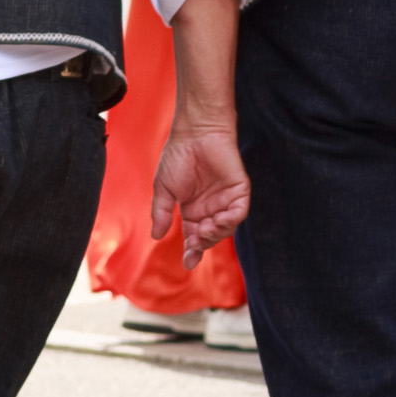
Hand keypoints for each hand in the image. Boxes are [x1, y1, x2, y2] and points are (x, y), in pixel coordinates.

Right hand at [150, 122, 250, 262]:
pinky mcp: (239, 191)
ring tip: (203, 229)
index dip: (193, 251)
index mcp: (193, 211)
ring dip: (215, 234)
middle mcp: (210, 209)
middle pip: (211, 236)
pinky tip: (217, 220)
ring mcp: (225, 200)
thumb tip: (156, 235)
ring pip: (226, 228)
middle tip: (194, 243)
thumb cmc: (177, 157)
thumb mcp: (163, 189)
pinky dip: (230, 220)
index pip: (195, 238)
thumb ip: (162, 213)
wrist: (194, 134)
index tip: (188, 262)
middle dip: (203, 244)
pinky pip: (239, 213)